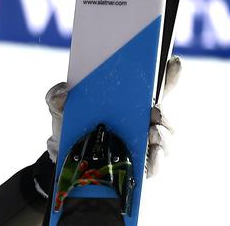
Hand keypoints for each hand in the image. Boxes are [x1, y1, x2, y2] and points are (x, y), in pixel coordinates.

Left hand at [45, 54, 181, 177]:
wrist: (63, 156)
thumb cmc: (69, 124)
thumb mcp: (59, 106)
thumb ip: (56, 96)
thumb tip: (64, 92)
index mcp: (128, 103)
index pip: (155, 87)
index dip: (169, 74)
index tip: (173, 61)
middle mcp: (141, 122)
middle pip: (162, 114)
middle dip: (163, 111)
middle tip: (154, 110)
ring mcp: (143, 144)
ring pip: (164, 139)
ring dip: (162, 135)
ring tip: (153, 132)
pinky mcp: (141, 168)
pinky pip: (155, 164)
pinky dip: (156, 159)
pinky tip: (152, 153)